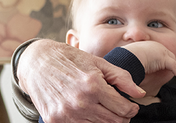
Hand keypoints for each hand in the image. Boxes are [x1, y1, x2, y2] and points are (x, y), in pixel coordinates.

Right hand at [16, 39, 144, 122]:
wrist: (36, 62)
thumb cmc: (69, 60)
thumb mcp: (98, 63)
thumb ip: (122, 78)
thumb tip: (139, 93)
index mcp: (93, 86)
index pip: (124, 109)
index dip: (131, 109)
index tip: (131, 106)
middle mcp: (80, 102)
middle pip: (113, 122)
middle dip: (122, 117)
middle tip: (120, 110)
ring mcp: (66, 114)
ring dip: (104, 120)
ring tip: (102, 108)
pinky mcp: (55, 121)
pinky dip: (87, 122)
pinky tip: (87, 111)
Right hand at [120, 41, 175, 81]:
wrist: (123, 60)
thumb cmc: (124, 63)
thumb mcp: (132, 62)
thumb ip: (137, 63)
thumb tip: (138, 72)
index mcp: (147, 46)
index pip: (161, 53)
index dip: (168, 61)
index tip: (171, 68)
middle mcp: (155, 46)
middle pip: (170, 56)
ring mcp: (159, 51)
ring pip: (173, 61)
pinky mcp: (162, 58)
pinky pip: (174, 66)